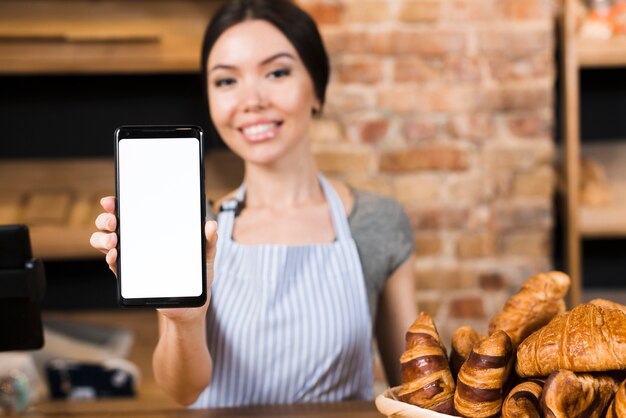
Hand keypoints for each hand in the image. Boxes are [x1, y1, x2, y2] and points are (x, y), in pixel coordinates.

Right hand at [89, 196, 217, 321]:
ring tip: (115, 240)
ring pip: (105, 242)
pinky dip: (111, 259)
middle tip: (114, 221)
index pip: (130, 211)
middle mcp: (137, 240)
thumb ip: (209, 240)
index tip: (113, 201)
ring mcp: (131, 258)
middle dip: (106, 219)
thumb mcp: (206, 255)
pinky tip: (116, 255)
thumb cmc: (196, 273)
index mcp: (153, 229)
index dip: (117, 204)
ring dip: (103, 238)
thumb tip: (211, 226)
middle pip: (110, 224)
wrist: (191, 304)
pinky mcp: (130, 276)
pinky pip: (114, 265)